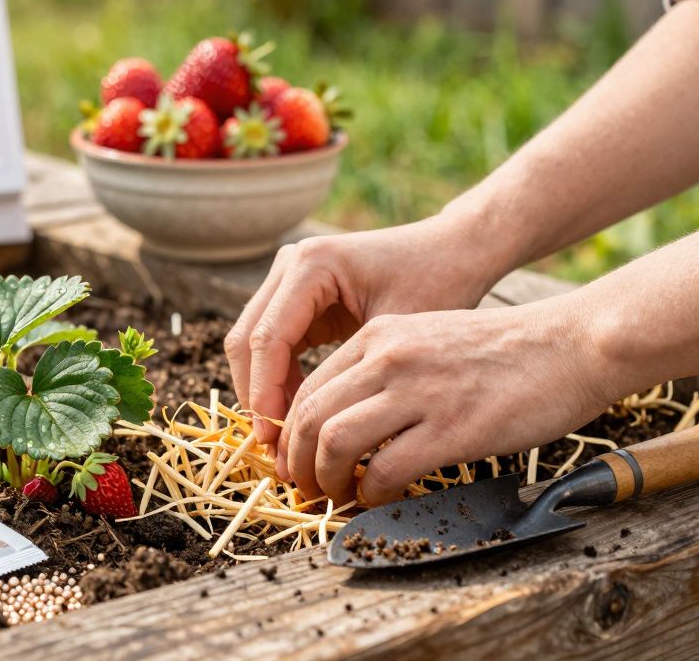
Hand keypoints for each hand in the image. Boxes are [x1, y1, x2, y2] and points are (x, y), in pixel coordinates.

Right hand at [225, 216, 508, 444]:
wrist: (452, 251)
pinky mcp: (296, 296)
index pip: (269, 338)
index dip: (265, 393)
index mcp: (311, 264)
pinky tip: (297, 416)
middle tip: (272, 448)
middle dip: (256, 396)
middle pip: (247, 340)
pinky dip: (279, 380)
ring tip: (283, 440)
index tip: (273, 439)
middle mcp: (290, 264)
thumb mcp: (400, 332)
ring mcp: (288, 277)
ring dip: (263, 391)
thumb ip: (359, 376)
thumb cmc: (437, 283)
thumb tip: (328, 439)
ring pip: (252, 344)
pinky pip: (273, 344)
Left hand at [276, 301, 617, 505]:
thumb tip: (351, 419)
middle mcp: (390, 357)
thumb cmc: (507, 351)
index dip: (293, 434)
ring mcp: (420, 391)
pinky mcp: (453, 427)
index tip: (297, 461)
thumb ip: (387, 370)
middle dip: (297, 462)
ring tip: (337, 498)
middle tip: (306, 490)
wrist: (573, 343)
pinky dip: (373, 494)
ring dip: (326, 480)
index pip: (311, 388)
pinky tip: (381, 501)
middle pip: (311, 416)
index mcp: (381, 335)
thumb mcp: (431, 339)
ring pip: (335, 441)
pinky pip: (387, 469)